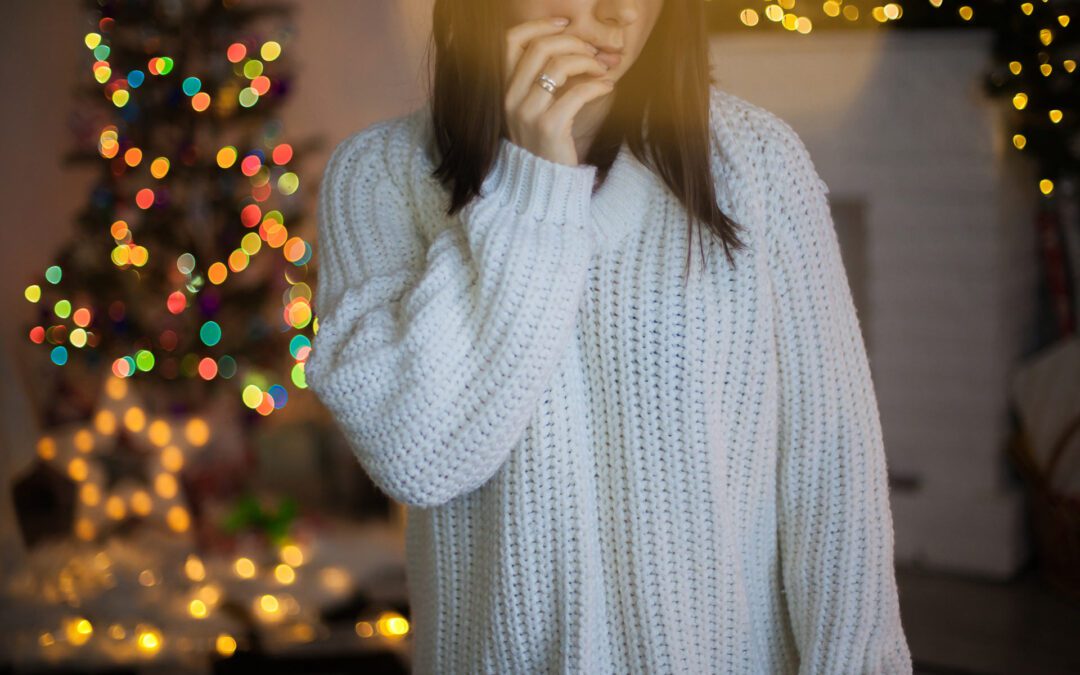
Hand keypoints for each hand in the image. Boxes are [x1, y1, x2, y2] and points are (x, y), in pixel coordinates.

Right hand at [503, 17, 613, 166]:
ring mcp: (527, 114)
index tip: (565, 25)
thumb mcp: (536, 108)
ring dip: (587, 62)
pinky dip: (597, 85)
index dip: (539, 25)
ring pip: (558, 66)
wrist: (544, 185)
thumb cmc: (545, 143)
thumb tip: (576, 46)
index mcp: (504, 89)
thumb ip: (544, 78)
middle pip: (539, 47)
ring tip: (602, 70)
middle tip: (592, 52)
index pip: (510, 40)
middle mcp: (510, 99)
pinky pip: (577, 93)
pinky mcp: (549, 128)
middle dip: (572, 42)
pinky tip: (606, 87)